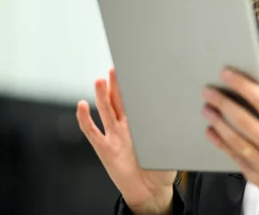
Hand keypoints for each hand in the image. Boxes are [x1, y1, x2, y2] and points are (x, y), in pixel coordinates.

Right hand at [76, 68, 175, 213]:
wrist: (151, 191)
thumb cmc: (162, 168)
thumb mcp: (170, 146)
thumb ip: (170, 130)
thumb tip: (176, 112)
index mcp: (142, 122)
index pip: (137, 99)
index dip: (134, 84)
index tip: (134, 67)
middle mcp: (126, 126)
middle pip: (119, 100)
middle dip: (117, 84)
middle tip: (116, 68)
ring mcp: (114, 136)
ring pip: (106, 111)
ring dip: (102, 96)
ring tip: (101, 80)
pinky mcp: (104, 149)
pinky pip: (93, 132)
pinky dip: (85, 119)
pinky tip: (81, 106)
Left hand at [201, 69, 258, 214]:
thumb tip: (249, 98)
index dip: (243, 85)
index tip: (227, 74)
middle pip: (244, 120)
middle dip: (223, 102)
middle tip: (208, 91)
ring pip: (235, 139)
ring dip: (218, 121)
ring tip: (206, 109)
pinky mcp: (254, 176)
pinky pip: (233, 156)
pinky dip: (219, 142)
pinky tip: (210, 131)